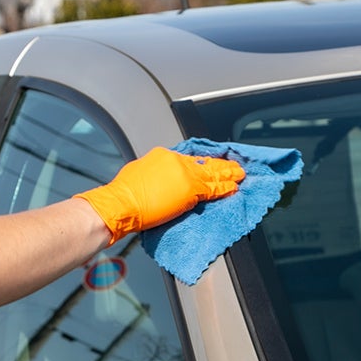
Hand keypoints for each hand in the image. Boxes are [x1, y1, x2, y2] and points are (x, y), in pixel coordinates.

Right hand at [76, 147, 243, 243]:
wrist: (120, 204)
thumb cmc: (123, 195)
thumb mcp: (139, 175)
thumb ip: (155, 176)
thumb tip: (161, 183)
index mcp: (162, 156)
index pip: (189, 159)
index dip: (202, 163)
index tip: (210, 164)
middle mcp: (175, 161)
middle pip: (203, 163)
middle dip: (219, 165)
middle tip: (233, 166)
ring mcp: (184, 174)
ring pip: (211, 173)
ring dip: (227, 175)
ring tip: (239, 174)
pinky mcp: (190, 189)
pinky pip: (212, 188)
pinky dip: (224, 188)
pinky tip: (233, 187)